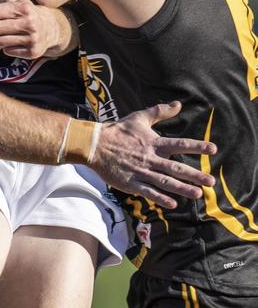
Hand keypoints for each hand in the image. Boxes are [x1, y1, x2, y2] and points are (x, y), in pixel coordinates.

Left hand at [0, 0, 56, 58]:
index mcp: (25, 8)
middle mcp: (30, 23)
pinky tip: (16, 42)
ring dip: (1, 38)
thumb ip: (7, 1)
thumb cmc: (29, 14)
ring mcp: (32, 38)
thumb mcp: (21, 2)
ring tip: (8, 34)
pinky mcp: (32, 52)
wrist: (52, 29)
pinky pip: (7, 51)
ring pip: (0, 41)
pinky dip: (8, 47)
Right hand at [92, 101, 216, 208]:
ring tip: (197, 194)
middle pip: (175, 168)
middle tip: (211, 181)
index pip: (179, 144)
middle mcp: (149, 158)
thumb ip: (159, 111)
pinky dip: (160, 198)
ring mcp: (140, 172)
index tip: (213, 149)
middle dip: (195, 174)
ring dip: (182, 188)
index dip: (196, 146)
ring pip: (165, 182)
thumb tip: (178, 104)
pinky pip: (148, 191)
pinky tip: (173, 204)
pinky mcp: (130, 183)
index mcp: (153, 143)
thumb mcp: (139, 118)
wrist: (95, 145)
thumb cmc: (117, 131)